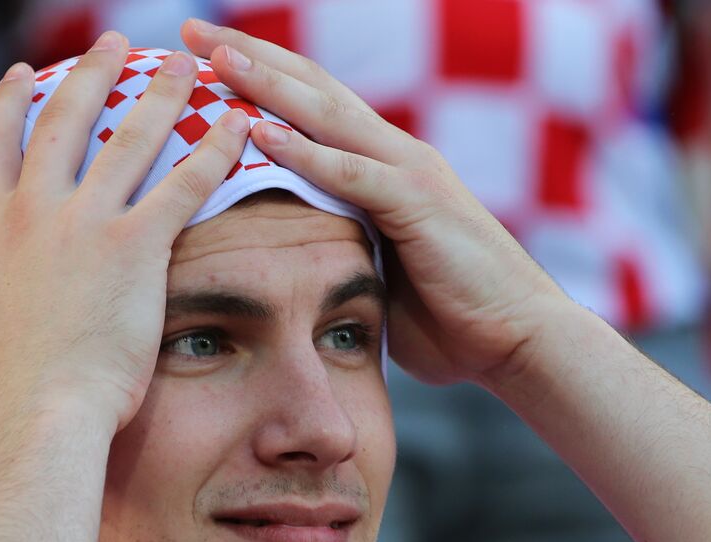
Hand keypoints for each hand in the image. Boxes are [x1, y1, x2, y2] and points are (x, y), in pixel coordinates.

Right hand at [0, 33, 251, 429]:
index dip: (8, 103)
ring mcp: (87, 223)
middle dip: (92, 73)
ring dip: (160, 93)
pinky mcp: (137, 246)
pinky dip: (213, 151)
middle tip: (116, 44)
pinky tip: (236, 126)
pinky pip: (184, 183)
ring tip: (184, 65)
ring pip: (130, 137)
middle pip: (65, 121)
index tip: (22, 76)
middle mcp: (34, 210)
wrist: (36, 417)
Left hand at [180, 19, 574, 386]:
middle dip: (249, 55)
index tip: (203, 58)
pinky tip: (260, 133)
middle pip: (312, 88)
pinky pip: (352, 173)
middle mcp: (396, 155)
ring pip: (327, 115)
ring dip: (268, 84)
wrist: (520, 340)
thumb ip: (343, 251)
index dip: (259, 76)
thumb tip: (297, 264)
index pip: (312, 105)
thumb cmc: (451, 319)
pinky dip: (305, 152)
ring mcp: (410, 173)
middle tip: (191, 31)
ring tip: (215, 59)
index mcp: (383, 166)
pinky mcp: (419, 206)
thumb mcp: (379, 274)